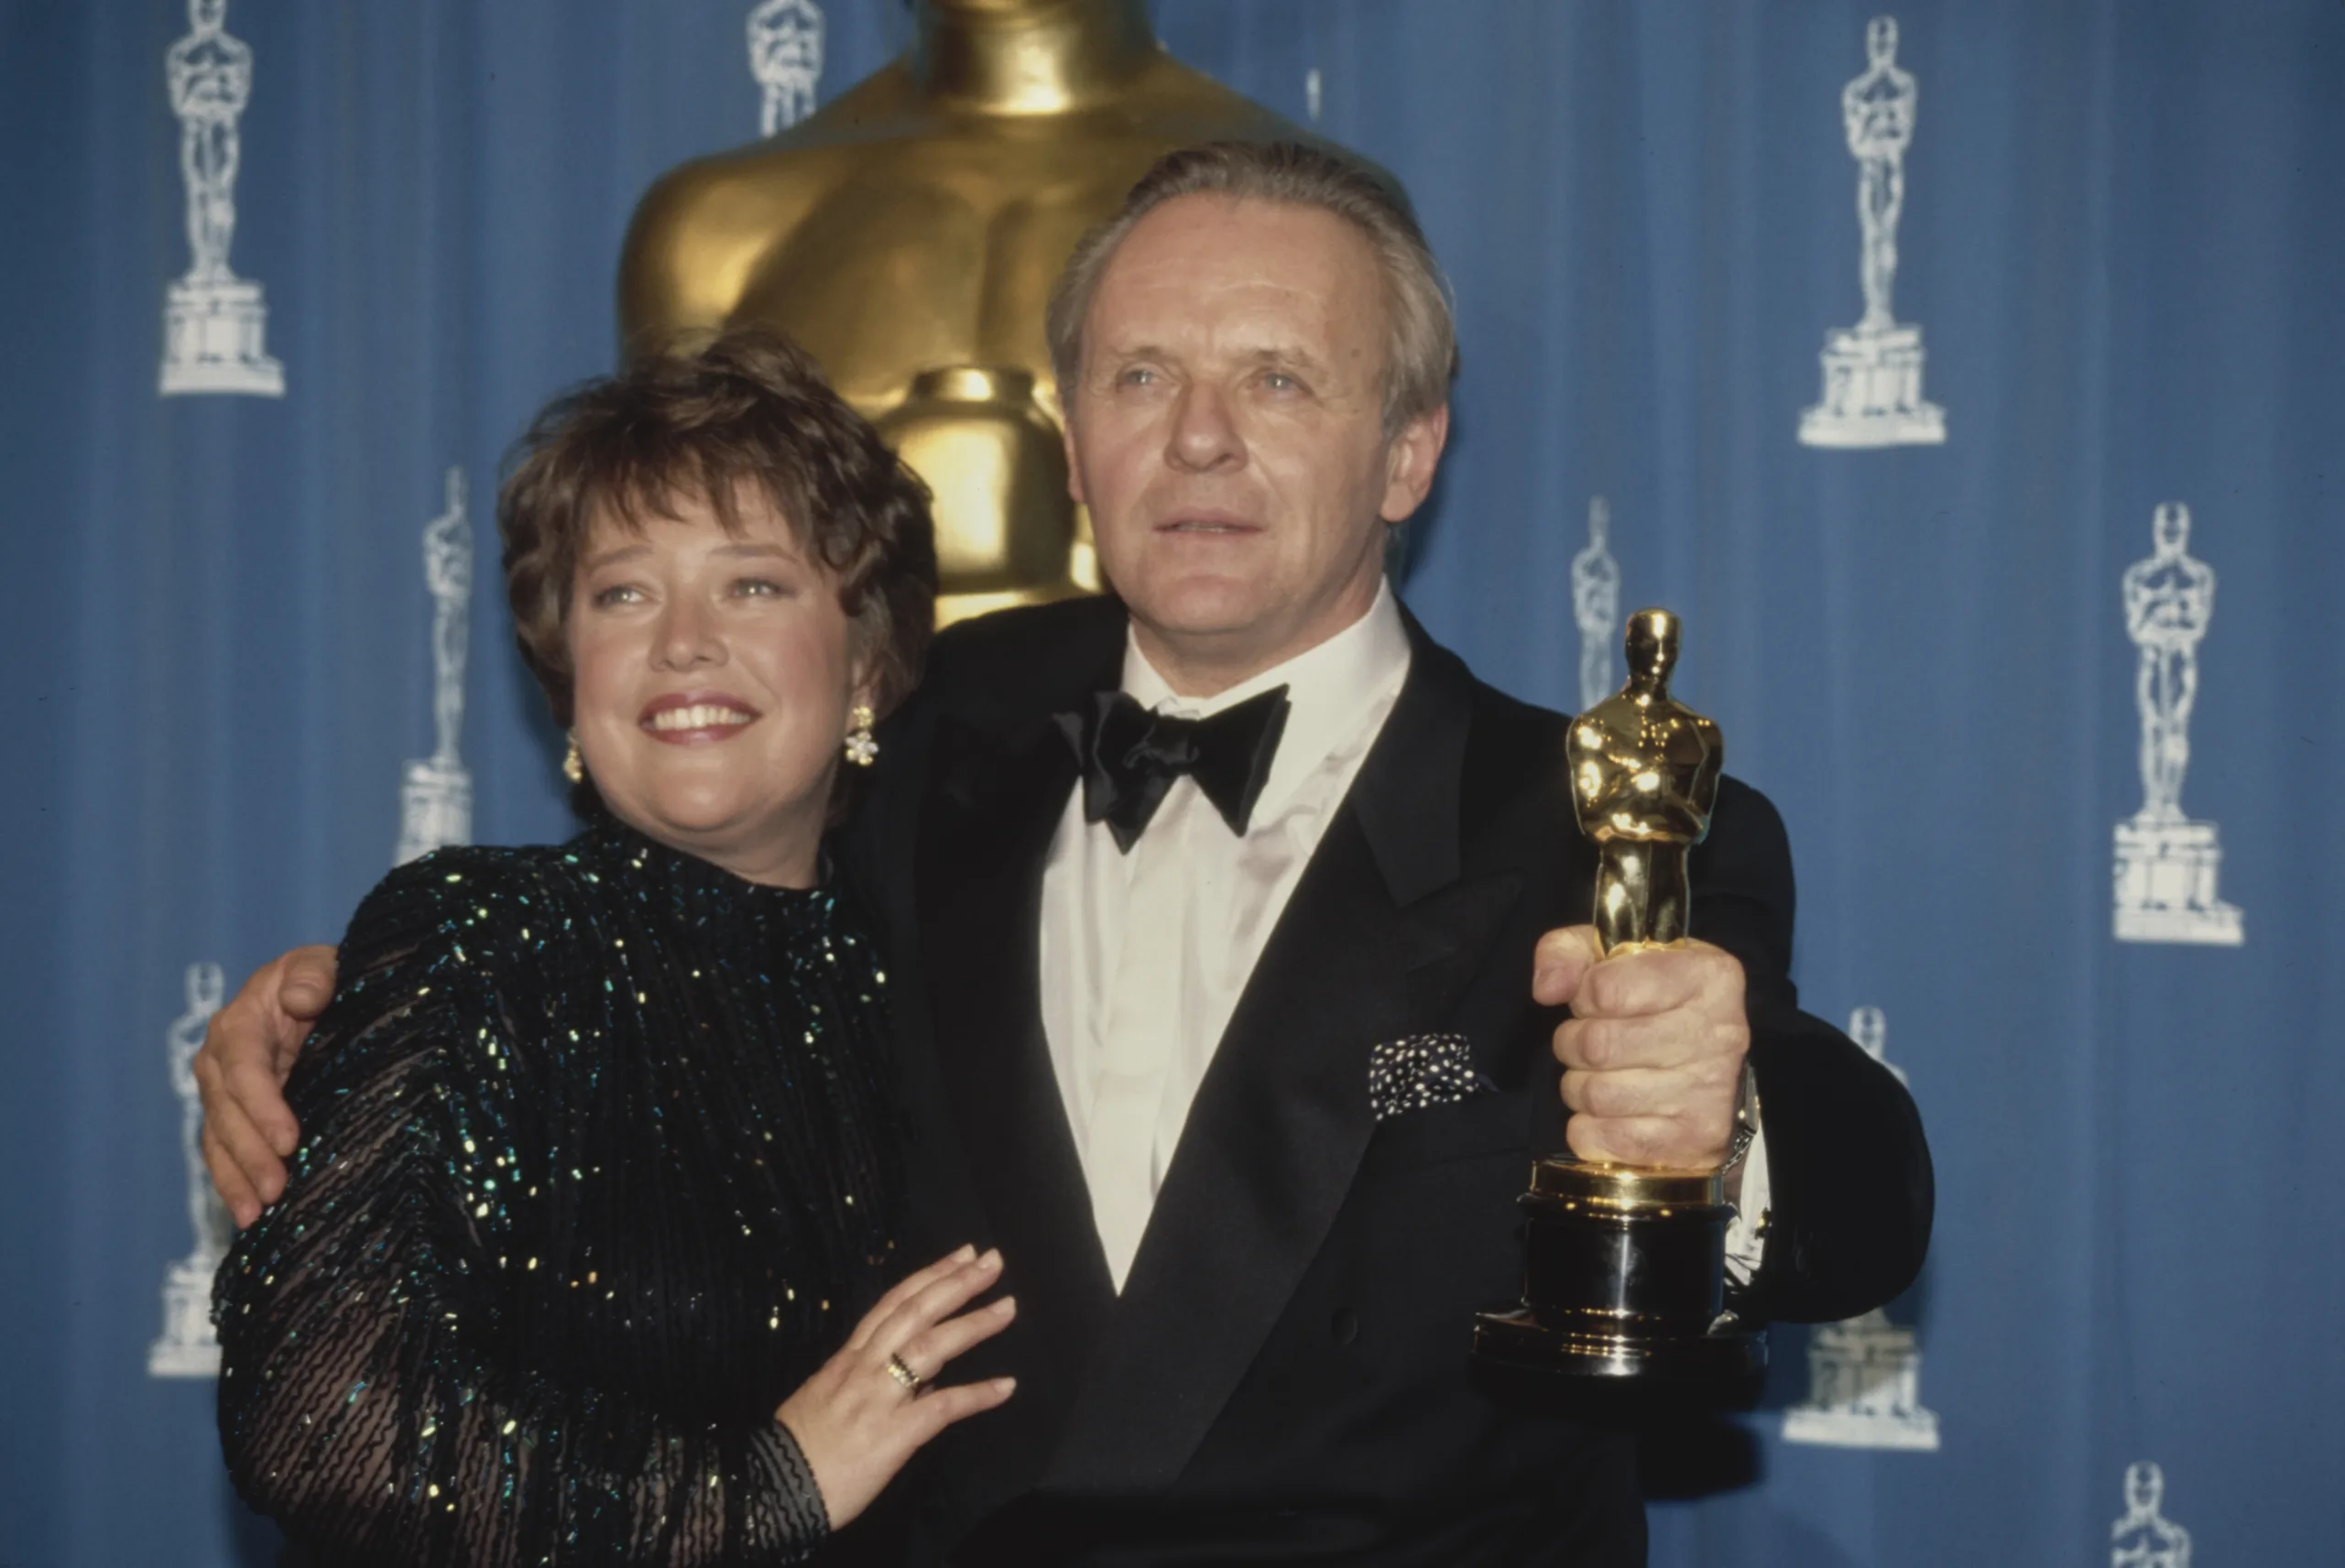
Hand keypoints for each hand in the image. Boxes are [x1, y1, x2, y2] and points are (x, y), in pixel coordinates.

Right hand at [194, 946, 337, 1226]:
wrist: (319, 991)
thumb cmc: (325, 977)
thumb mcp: (324, 963)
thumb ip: (315, 974)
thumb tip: (300, 999)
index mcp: (240, 1022)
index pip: (243, 1067)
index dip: (261, 1105)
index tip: (289, 1140)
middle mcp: (220, 1059)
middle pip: (226, 1111)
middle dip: (248, 1153)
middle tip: (275, 1189)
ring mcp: (222, 1091)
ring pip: (219, 1139)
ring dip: (234, 1178)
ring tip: (255, 1214)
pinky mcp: (233, 1116)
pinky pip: (225, 1152)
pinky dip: (233, 1183)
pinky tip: (248, 1214)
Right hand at [776, 1246, 1017, 1530]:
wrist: (772, 1489)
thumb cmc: (796, 1449)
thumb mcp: (826, 1398)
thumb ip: (869, 1381)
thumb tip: (920, 1378)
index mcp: (848, 1358)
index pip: (893, 1303)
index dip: (929, 1276)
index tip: (961, 1256)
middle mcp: (864, 1367)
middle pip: (916, 1312)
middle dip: (957, 1283)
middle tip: (993, 1260)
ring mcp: (879, 1398)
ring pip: (931, 1347)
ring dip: (974, 1324)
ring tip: (1008, 1307)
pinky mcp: (894, 1434)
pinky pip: (943, 1407)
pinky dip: (978, 1395)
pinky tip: (1006, 1387)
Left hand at [1533, 926, 1747, 1171]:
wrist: (1711, 1072)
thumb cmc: (1656, 1005)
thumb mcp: (1617, 959)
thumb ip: (1570, 951)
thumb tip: (1547, 987)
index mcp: (1709, 976)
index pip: (1605, 989)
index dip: (1583, 997)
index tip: (1595, 1002)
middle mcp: (1719, 1033)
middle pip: (1597, 1045)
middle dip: (1574, 1044)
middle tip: (1588, 1044)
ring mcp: (1709, 1091)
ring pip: (1596, 1095)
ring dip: (1579, 1087)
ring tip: (1600, 1076)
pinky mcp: (1694, 1139)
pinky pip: (1603, 1139)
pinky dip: (1588, 1129)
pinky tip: (1609, 1114)